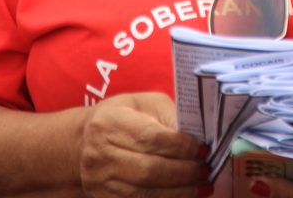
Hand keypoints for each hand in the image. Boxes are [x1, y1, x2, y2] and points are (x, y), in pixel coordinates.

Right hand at [80, 92, 208, 196]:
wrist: (86, 141)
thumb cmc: (125, 117)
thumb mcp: (145, 105)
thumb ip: (170, 118)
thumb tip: (200, 138)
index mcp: (110, 122)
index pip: (150, 138)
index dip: (179, 146)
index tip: (202, 149)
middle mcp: (99, 154)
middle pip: (148, 170)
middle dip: (183, 173)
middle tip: (206, 170)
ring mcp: (98, 182)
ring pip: (144, 194)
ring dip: (179, 193)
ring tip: (202, 187)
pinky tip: (184, 197)